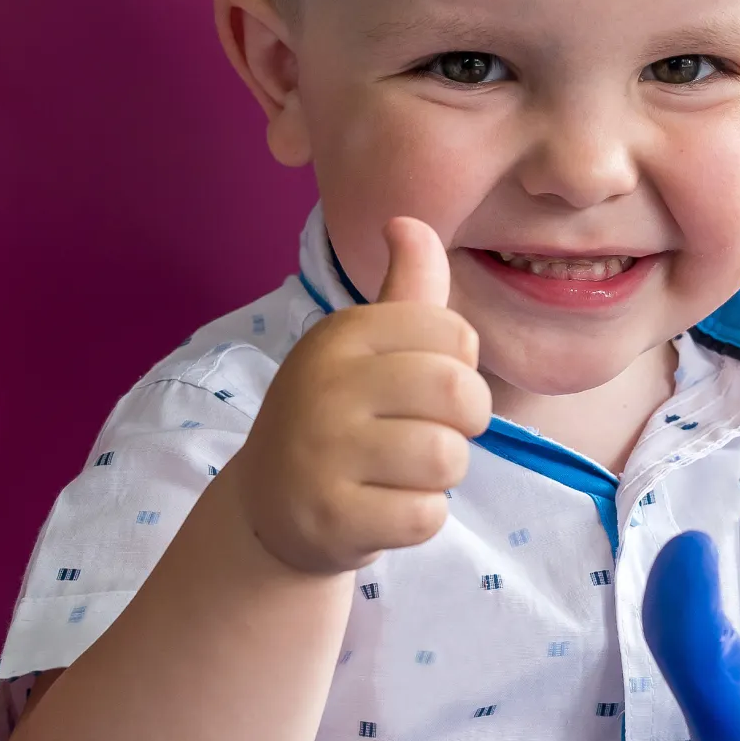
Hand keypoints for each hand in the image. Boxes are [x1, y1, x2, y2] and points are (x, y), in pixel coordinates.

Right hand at [236, 217, 491, 574]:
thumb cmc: (343, 414)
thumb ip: (407, 289)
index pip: (455, 334)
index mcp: (342, 335)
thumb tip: (408, 222)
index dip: (462, 364)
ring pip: (447, 457)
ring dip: (442, 473)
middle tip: (435, 430)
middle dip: (467, 419)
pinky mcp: (330, 518)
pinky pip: (426, 516)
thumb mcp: (368, 346)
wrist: (272, 507)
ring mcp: (322, 455)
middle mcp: (325, 386)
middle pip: (458, 391)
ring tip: (405, 471)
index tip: (428, 383)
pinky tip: (386, 508)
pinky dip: (421, 519)